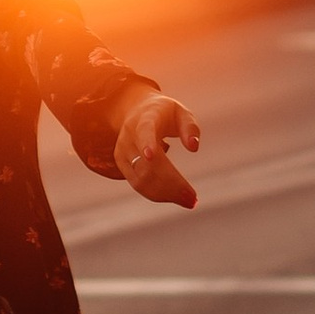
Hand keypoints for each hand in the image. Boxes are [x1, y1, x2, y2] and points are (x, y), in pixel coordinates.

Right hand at [114, 91, 200, 206]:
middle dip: (171, 183)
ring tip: (189, 201)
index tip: (151, 155)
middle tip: (193, 198)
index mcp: (145, 119)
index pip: (144, 131)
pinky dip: (157, 194)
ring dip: (165, 194)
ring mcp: (122, 151)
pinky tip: (175, 197)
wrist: (137, 112)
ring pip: (141, 179)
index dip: (146, 143)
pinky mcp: (121, 164)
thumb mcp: (181, 113)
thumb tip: (194, 147)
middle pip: (146, 164)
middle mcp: (129, 136)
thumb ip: (190, 127)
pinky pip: (138, 184)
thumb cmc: (165, 114)